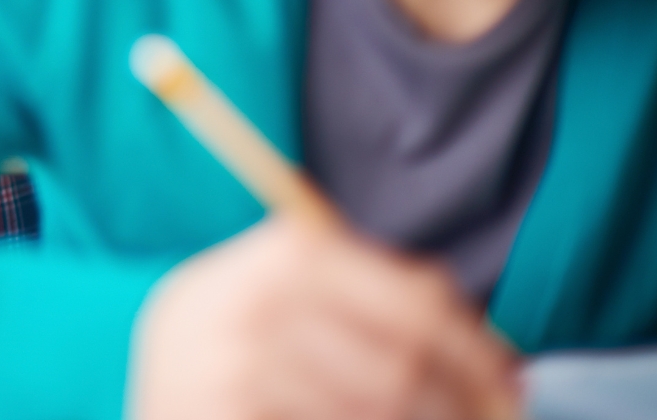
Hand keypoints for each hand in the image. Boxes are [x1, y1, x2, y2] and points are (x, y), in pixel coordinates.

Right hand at [131, 218, 520, 419]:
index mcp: (281, 252)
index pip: (414, 296)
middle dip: (463, 402)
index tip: (510, 383)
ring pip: (379, 408)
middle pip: (405, 357)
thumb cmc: (231, 356)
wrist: (145, 404)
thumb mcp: (276, 300)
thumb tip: (492, 351)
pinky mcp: (222, 409)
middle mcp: (253, 297)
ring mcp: (233, 362)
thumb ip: (358, 294)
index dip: (475, 346)